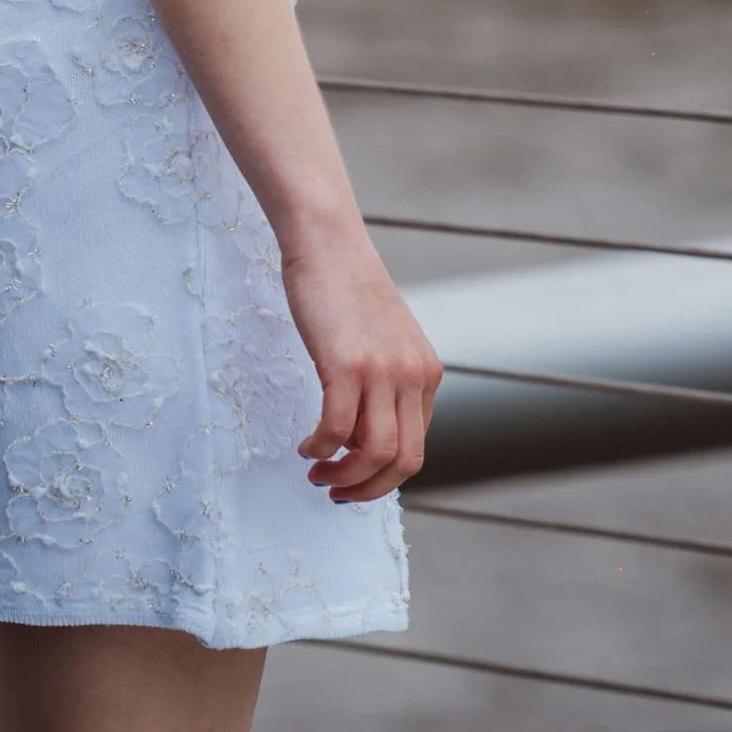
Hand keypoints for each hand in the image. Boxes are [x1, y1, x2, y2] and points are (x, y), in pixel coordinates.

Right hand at [281, 231, 441, 503]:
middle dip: (366, 489)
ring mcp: (383, 371)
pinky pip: (337, 429)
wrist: (328, 241)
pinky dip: (320, 448)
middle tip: (333, 491)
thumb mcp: (383, 339)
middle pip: (403, 462)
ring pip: (373, 453)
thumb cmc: (345, 288)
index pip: (415, 449)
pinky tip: (305, 446)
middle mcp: (413, 376)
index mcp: (426, 374)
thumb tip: (364, 434)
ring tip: (316, 471)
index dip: (382, 478)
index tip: (351, 481)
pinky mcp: (347, 364)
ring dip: (343, 476)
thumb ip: (386, 381)